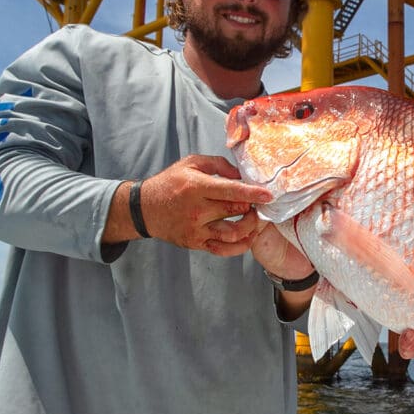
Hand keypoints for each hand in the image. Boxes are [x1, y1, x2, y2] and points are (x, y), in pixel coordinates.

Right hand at [131, 154, 275, 256]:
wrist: (145, 209)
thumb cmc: (170, 183)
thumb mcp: (191, 164)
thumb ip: (219, 165)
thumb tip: (241, 175)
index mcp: (196, 187)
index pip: (230, 190)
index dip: (252, 193)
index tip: (269, 195)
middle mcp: (197, 210)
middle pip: (235, 210)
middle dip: (252, 207)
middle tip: (259, 203)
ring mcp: (196, 229)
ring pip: (233, 233)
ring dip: (249, 227)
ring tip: (253, 219)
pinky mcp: (196, 243)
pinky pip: (223, 249)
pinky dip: (240, 246)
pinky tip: (247, 237)